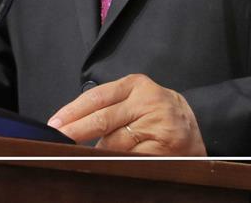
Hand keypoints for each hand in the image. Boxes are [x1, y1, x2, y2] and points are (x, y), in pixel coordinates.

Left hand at [47, 73, 205, 154]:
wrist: (194, 129)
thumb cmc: (159, 114)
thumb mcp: (137, 99)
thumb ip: (110, 106)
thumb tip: (72, 126)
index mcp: (137, 85)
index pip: (97, 97)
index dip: (73, 112)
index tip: (55, 124)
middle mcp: (147, 102)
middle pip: (103, 120)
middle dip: (76, 133)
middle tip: (58, 142)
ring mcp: (156, 125)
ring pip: (114, 143)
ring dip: (98, 152)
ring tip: (92, 154)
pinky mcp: (162, 148)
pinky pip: (129, 159)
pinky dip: (116, 163)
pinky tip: (112, 163)